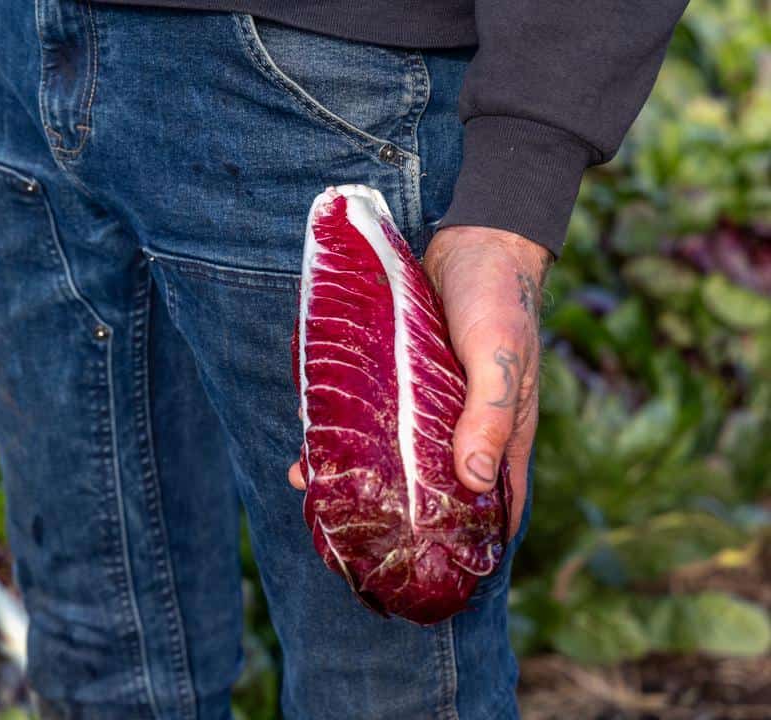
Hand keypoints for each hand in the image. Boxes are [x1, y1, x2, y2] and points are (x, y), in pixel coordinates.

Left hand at [288, 225, 551, 540]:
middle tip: (356, 539)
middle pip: (435, 488)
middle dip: (400, 516)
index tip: (432, 572)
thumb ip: (488, 416)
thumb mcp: (499, 358)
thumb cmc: (500, 301)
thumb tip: (474, 481)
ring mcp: (433, 405)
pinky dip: (347, 432)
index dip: (469, 545)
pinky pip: (374, 415)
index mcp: (501, 436)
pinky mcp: (404, 380)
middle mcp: (465, 428)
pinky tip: (312, 445)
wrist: (476, 241)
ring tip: (317, 494)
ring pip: (397, 454)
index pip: (493, 508)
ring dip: (361, 475)